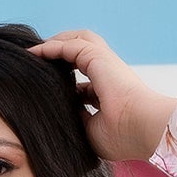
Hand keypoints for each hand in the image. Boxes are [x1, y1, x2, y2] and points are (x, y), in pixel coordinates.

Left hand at [27, 31, 172, 163]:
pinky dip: (51, 47)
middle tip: (39, 58)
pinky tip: (34, 53)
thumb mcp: (91, 131)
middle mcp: (108, 74)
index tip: (46, 87)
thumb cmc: (123, 136)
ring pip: (78, 40)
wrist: (142, 129)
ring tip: (36, 50)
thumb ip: (77, 118)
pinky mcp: (98, 57)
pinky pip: (69, 45)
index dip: (66, 81)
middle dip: (62, 50)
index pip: (85, 81)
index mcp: (109, 92)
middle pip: (83, 51)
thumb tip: (61, 112)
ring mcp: (105, 63)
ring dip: (57, 42)